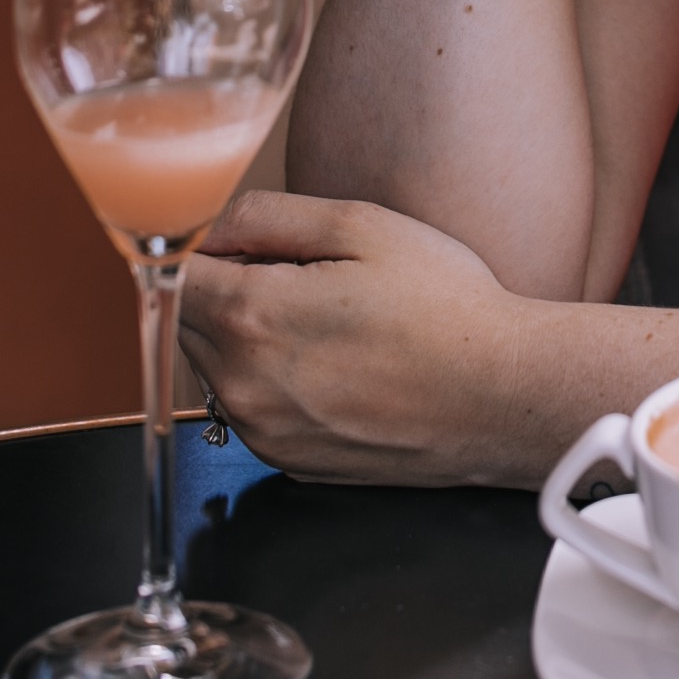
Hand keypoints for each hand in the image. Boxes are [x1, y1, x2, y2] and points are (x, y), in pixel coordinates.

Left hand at [181, 190, 526, 485]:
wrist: (500, 397)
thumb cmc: (443, 307)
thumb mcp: (361, 225)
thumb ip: (267, 215)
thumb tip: (212, 229)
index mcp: (251, 318)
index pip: (178, 275)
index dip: (212, 247)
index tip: (257, 243)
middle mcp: (242, 386)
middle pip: (191, 324)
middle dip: (228, 291)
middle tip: (306, 275)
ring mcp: (264, 433)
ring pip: (218, 369)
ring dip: (250, 340)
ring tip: (329, 322)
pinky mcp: (289, 463)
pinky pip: (253, 410)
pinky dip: (276, 383)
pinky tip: (339, 365)